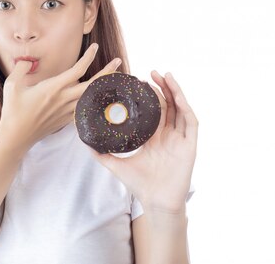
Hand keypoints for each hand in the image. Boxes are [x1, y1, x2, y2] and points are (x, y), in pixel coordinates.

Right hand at [0, 43, 122, 154]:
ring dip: (104, 87)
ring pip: (91, 98)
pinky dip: (95, 103)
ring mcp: (66, 112)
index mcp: (53, 88)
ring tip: (115, 79)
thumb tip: (28, 60)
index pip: (77, 70)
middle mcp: (63, 99)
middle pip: (92, 84)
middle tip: (118, 61)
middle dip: (107, 72)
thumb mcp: (12, 85)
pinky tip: (102, 100)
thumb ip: (21, 68)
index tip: (95, 47)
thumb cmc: (13, 111)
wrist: (15, 138)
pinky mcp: (66, 121)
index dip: (88, 57)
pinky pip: (85, 110)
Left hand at [89, 71, 197, 213]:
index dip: (149, 95)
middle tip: (151, 73)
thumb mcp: (116, 164)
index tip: (139, 81)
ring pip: (180, 108)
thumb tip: (84, 142)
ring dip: (175, 91)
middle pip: (168, 104)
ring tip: (165, 76)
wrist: (155, 202)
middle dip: (162, 87)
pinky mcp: (189, 145)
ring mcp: (180, 139)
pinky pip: (190, 122)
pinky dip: (186, 108)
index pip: (154, 109)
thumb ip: (101, 153)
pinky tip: (179, 97)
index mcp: (154, 136)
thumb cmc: (139, 185)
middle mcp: (168, 135)